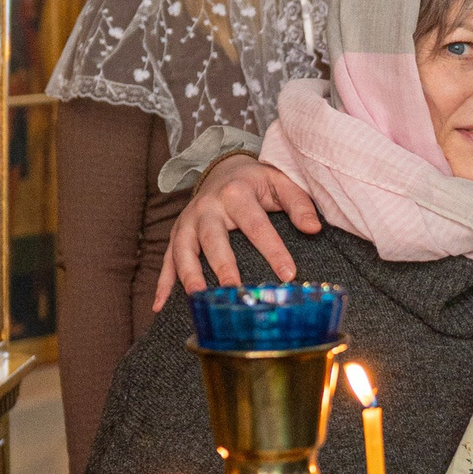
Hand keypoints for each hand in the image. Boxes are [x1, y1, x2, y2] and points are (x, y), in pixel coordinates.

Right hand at [155, 152, 321, 305]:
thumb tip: (313, 228)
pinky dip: (162, 282)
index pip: (256, 225)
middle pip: (213, 238)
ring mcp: (189, 220)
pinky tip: (159, 305)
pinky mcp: (177, 232)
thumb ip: (298, 204)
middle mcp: (208, 206)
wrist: (224, 168)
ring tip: (198, 297)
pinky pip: (167, 258)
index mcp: (237, 193)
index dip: (273, 250)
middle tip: (234, 288)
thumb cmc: (257, 182)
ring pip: (184, 249)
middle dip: (223, 265)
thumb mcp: (281, 183)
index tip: (288, 275)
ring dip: (188, 274)